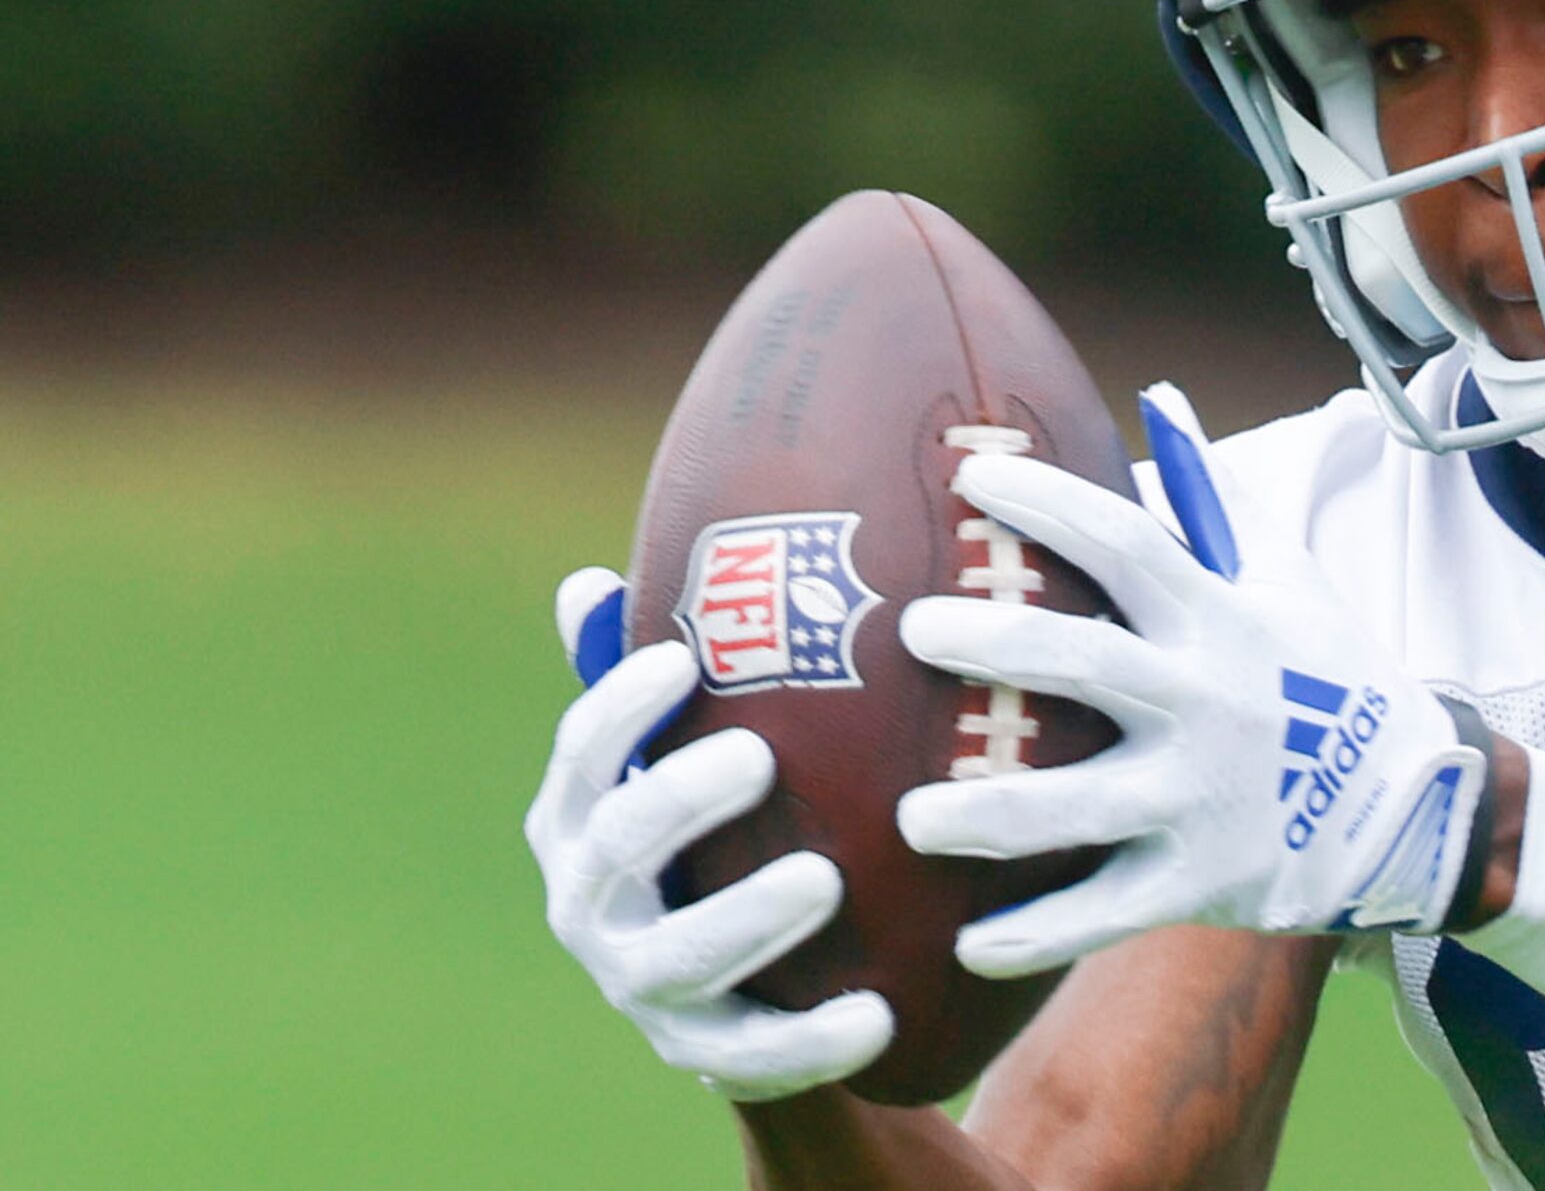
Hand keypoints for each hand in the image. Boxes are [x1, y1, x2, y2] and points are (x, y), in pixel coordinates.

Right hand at [523, 567, 894, 1098]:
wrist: (741, 982)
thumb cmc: (710, 831)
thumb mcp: (678, 758)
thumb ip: (647, 685)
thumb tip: (586, 582)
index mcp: (577, 820)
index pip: (581, 755)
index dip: (620, 708)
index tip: (680, 660)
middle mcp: (590, 904)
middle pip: (620, 848)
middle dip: (680, 801)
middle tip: (759, 757)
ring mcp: (640, 985)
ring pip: (680, 957)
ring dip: (747, 917)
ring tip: (821, 876)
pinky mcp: (703, 1052)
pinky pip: (753, 1053)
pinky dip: (811, 1040)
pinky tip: (876, 1013)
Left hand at [894, 384, 1485, 976]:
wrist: (1414, 806)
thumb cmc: (1327, 678)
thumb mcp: (1287, 582)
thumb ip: (1216, 501)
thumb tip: (1159, 402)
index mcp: (1219, 620)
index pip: (1127, 545)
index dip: (1051, 506)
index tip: (972, 481)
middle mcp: (1204, 703)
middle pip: (1084, 664)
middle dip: (993, 644)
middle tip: (914, 630)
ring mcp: (1200, 798)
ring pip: (1077, 807)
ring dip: (987, 814)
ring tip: (910, 816)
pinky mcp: (1201, 881)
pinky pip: (1105, 914)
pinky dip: (1037, 935)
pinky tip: (968, 944)